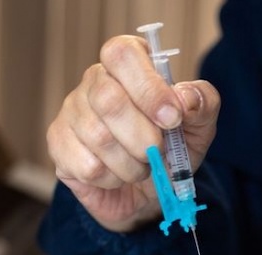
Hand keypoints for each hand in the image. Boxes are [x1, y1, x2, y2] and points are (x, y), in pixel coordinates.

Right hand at [46, 34, 219, 231]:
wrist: (148, 192)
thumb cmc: (171, 149)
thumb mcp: (199, 126)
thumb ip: (202, 103)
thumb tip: (185, 98)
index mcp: (128, 65)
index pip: (122, 54)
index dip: (148, 87)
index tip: (172, 118)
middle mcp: (94, 81)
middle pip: (109, 100)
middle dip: (143, 136)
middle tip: (158, 151)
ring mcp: (71, 111)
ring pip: (98, 138)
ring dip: (132, 164)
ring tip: (141, 166)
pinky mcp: (59, 143)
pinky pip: (87, 166)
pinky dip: (112, 180)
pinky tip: (117, 176)